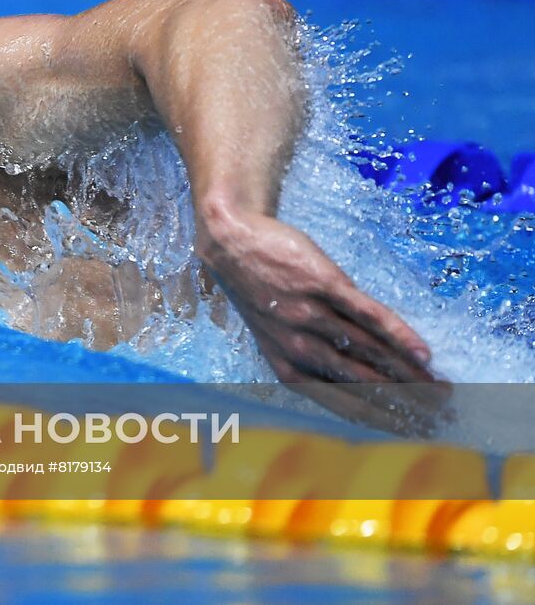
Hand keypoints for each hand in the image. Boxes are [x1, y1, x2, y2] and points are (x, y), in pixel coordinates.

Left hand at [196, 201, 448, 433]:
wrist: (233, 242)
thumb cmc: (259, 292)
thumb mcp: (275, 336)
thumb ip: (311, 360)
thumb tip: (358, 384)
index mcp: (286, 366)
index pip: (340, 401)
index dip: (378, 417)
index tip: (410, 429)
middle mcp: (298, 346)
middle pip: (361, 381)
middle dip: (403, 401)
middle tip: (438, 415)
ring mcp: (310, 314)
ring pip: (369, 351)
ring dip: (408, 373)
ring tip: (439, 388)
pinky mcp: (322, 284)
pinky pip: (367, 315)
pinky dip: (397, 334)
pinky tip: (421, 351)